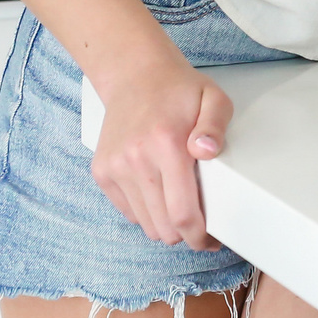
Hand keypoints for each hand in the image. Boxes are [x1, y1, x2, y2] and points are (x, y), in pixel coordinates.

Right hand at [88, 54, 230, 249]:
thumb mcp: (214, 98)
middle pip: (163, 227)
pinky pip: (129, 212)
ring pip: (145, 224)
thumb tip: (205, 151)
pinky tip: (162, 196)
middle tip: (203, 227)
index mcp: (166, 144)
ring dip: (166, 226)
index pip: (183, 213)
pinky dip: (147, 213)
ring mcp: (114, 168)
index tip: (213, 240)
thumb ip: (215, 126)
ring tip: (183, 211)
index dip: (200, 236)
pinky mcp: (101, 172)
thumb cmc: (179, 90)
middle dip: (186, 235)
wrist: (135, 76)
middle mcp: (135, 159)